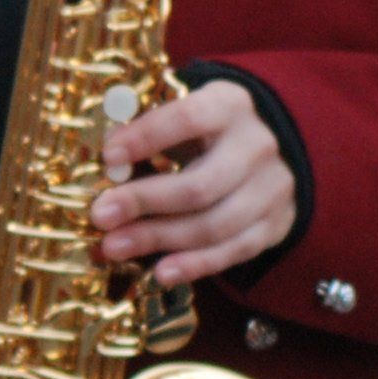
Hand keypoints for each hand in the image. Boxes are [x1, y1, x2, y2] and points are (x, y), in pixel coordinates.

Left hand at [94, 79, 293, 285]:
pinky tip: (160, 272)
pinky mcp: (276, 223)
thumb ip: (150, 131)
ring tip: (114, 247)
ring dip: (159, 239)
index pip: (189, 119)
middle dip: (144, 202)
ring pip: (214, 225)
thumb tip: (105, 165)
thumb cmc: (209, 132)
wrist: (274, 151)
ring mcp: (272, 188)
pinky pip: (234, 251)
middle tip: (101, 215)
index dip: (147, 137)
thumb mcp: (188, 115)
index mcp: (230, 106)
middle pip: (199, 185)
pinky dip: (196, 265)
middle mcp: (258, 146)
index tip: (108, 157)